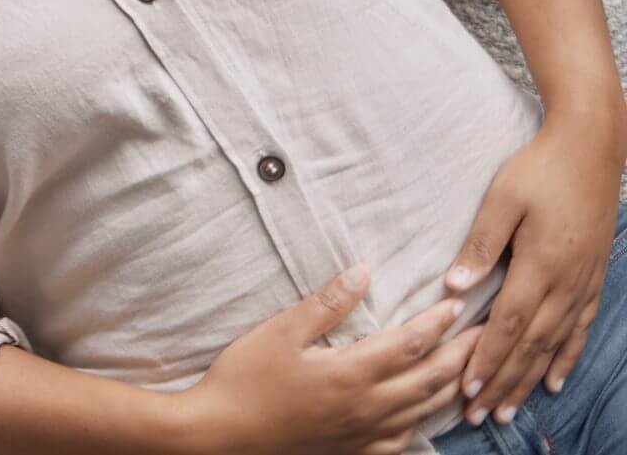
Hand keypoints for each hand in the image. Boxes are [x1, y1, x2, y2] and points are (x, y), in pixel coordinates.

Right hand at [177, 265, 478, 454]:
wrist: (220, 436)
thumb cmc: (244, 380)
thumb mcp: (279, 332)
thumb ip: (326, 304)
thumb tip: (363, 272)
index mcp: (351, 373)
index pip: (411, 344)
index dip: (438, 323)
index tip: (459, 305)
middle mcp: (368, 407)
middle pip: (431, 378)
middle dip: (463, 354)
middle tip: (489, 334)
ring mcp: (364, 434)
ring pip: (425, 410)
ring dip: (453, 386)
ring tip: (471, 368)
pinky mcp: (353, 452)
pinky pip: (404, 439)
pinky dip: (425, 422)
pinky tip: (427, 413)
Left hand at [445, 117, 619, 425]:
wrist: (591, 150)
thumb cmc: (539, 169)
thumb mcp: (502, 198)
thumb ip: (480, 243)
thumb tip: (455, 286)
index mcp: (539, 265)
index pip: (508, 324)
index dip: (487, 359)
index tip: (466, 388)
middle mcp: (565, 282)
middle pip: (530, 345)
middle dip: (502, 381)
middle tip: (480, 414)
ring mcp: (582, 283)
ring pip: (554, 344)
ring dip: (529, 378)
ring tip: (509, 409)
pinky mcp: (591, 278)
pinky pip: (579, 329)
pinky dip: (565, 357)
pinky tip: (554, 380)